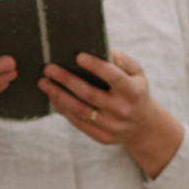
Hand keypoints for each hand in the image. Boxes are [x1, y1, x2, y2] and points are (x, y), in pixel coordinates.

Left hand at [42, 49, 183, 176]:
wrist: (143, 127)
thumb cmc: (135, 91)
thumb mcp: (137, 73)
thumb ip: (123, 60)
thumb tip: (105, 50)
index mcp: (133, 92)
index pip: (113, 77)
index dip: (96, 66)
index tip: (77, 56)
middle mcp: (123, 110)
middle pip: (89, 94)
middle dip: (66, 80)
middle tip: (49, 68)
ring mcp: (113, 126)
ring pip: (80, 110)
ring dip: (59, 96)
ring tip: (44, 83)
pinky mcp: (103, 138)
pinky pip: (79, 123)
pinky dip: (64, 109)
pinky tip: (53, 97)